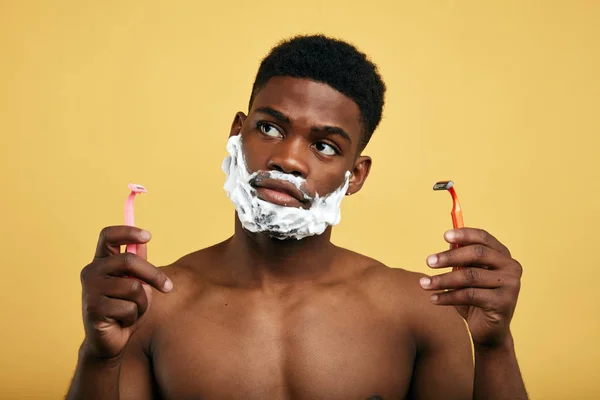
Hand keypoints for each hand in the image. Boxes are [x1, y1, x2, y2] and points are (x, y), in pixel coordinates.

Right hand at [80, 226, 172, 359]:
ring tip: (134, 310)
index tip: (148, 236)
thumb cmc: (124, 308)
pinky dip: (134, 316)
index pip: (108, 236)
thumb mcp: (133, 283)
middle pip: (129, 260)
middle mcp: (91, 272)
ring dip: (143, 302)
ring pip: (133, 287)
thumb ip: (137, 264)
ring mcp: (90, 290)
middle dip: (154, 275)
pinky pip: (128, 308)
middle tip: (168, 287)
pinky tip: (123, 321)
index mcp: (101, 262)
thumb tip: (143, 242)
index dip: (128, 232)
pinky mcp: (94, 309)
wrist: (108, 341)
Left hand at [419, 228, 522, 347]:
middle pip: (477, 254)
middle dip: (449, 257)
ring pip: (470, 276)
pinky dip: (448, 297)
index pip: (484, 238)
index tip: (444, 236)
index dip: (464, 234)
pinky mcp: (503, 303)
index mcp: (503, 256)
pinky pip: (469, 295)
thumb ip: (460, 259)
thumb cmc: (475, 299)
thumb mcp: (466, 276)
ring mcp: (510, 285)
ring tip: (424, 284)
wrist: (488, 331)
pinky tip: (434, 299)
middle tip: (428, 262)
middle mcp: (511, 267)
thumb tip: (449, 243)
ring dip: (442, 280)